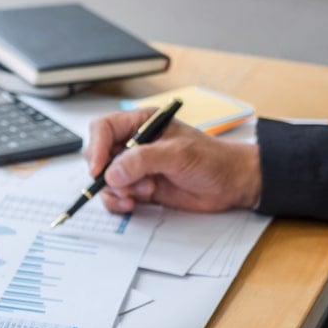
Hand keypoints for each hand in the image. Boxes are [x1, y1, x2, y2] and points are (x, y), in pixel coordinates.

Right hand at [84, 109, 261, 213]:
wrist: (230, 184)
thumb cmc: (212, 160)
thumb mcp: (178, 154)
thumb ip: (142, 161)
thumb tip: (112, 173)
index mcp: (141, 124)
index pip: (104, 128)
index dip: (96, 147)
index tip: (98, 169)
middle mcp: (133, 144)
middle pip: (98, 156)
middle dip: (107, 174)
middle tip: (125, 184)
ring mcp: (134, 168)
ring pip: (104, 180)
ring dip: (117, 191)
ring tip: (144, 192)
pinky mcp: (138, 188)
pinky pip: (114, 196)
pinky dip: (118, 203)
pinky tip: (134, 203)